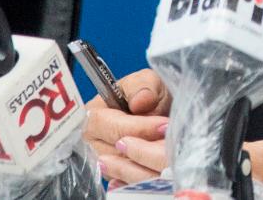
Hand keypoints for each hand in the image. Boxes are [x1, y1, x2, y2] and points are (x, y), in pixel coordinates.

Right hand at [85, 68, 171, 187]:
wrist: (162, 111)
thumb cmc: (151, 95)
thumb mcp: (149, 82)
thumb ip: (143, 86)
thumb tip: (138, 101)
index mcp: (94, 112)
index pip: (108, 125)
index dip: (137, 127)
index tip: (162, 125)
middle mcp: (93, 139)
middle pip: (112, 150)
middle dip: (144, 144)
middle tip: (169, 137)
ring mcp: (103, 159)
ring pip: (122, 168)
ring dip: (148, 160)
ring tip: (169, 147)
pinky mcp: (116, 174)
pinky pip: (129, 179)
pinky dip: (147, 171)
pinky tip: (162, 160)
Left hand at [112, 86, 262, 199]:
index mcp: (243, 161)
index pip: (188, 158)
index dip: (158, 150)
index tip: (139, 138)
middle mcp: (227, 185)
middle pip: (172, 178)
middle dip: (142, 164)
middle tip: (120, 150)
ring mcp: (223, 196)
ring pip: (173, 192)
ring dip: (143, 180)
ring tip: (120, 167)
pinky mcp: (225, 198)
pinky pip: (184, 198)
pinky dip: (160, 192)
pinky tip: (143, 185)